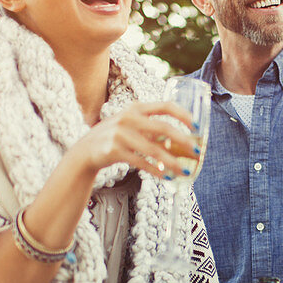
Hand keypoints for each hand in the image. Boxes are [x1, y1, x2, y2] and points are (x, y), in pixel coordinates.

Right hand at [71, 99, 198, 178]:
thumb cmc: (115, 137)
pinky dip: (156, 171)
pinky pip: (141, 162)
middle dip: (183, 140)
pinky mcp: (114, 150)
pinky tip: (167, 176)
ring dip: (172, 162)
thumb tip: (183, 141)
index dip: (183, 115)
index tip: (197, 126)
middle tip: (197, 151)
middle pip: (162, 128)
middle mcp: (128, 118)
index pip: (165, 106)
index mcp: (136, 108)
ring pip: (153, 149)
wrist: (86, 150)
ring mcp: (120, 134)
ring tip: (185, 171)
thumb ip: (152, 128)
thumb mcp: (132, 125)